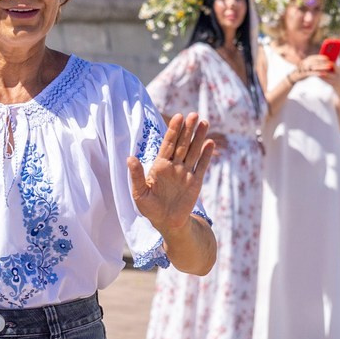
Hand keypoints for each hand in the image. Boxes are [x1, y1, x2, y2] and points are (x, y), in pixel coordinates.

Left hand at [127, 113, 218, 232]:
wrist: (167, 223)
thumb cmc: (150, 208)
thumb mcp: (139, 193)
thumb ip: (136, 175)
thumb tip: (130, 157)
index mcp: (160, 166)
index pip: (168, 144)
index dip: (173, 130)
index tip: (178, 117)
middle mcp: (174, 166)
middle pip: (182, 144)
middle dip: (187, 129)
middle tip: (194, 114)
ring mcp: (186, 173)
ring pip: (193, 151)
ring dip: (198, 137)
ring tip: (204, 122)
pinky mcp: (196, 182)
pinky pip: (201, 166)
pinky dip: (206, 155)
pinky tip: (209, 143)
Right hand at [298, 55, 334, 80]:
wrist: (296, 75)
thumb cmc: (305, 69)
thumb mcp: (310, 64)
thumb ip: (316, 62)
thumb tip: (327, 60)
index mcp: (308, 59)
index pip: (315, 57)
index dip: (321, 57)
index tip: (328, 57)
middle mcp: (306, 62)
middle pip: (316, 61)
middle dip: (323, 62)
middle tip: (331, 63)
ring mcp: (304, 68)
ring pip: (314, 67)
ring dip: (322, 67)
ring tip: (329, 67)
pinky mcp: (304, 74)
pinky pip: (312, 73)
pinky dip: (318, 73)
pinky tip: (324, 73)